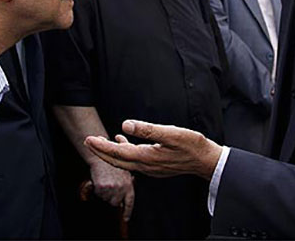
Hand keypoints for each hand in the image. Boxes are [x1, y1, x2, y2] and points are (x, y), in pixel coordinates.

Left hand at [84, 120, 222, 179]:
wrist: (206, 160)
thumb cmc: (192, 145)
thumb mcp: (171, 133)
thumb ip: (148, 130)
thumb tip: (125, 125)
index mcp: (147, 157)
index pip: (118, 153)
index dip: (102, 146)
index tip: (88, 139)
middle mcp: (146, 166)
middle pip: (117, 160)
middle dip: (101, 151)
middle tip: (88, 141)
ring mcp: (150, 168)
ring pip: (124, 162)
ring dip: (111, 152)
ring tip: (100, 142)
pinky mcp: (155, 166)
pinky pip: (133, 161)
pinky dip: (124, 153)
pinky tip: (124, 142)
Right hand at [89, 160, 134, 220]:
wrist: (102, 155)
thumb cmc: (113, 164)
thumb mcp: (125, 173)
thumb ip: (126, 185)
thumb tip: (123, 200)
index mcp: (128, 184)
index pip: (129, 202)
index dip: (127, 211)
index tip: (125, 218)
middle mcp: (121, 188)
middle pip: (115, 203)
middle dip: (111, 198)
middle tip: (110, 187)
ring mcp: (111, 188)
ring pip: (105, 198)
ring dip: (104, 193)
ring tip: (105, 180)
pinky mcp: (102, 187)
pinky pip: (98, 194)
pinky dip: (97, 189)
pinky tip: (100, 179)